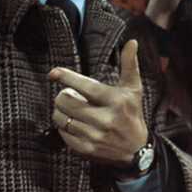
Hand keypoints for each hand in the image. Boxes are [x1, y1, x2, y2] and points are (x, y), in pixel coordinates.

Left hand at [49, 40, 148, 166]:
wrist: (136, 150)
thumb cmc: (132, 113)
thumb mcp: (133, 89)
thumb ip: (129, 64)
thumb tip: (131, 41)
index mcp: (116, 100)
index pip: (85, 86)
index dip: (66, 77)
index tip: (54, 72)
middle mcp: (105, 119)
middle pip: (67, 102)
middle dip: (62, 95)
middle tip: (67, 94)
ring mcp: (95, 136)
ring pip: (62, 118)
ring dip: (59, 111)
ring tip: (67, 108)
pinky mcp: (87, 149)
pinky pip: (63, 134)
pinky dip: (62, 127)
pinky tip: (71, 123)